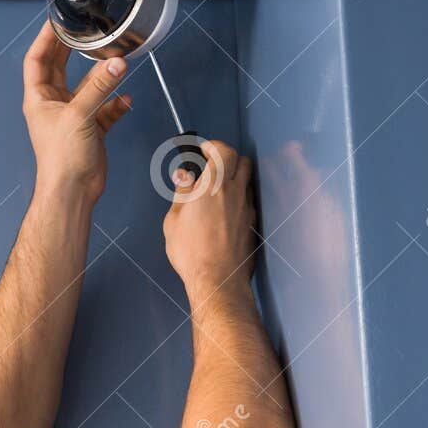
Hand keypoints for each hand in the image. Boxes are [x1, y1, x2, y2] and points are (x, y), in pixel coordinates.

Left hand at [21, 22, 131, 201]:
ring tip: (116, 61)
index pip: (37, 58)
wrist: (72, 191)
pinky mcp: (90, 130)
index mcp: (39, 98)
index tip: (56, 20)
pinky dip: (115, 103)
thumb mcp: (79, 115)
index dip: (45, 38)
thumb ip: (99, 87)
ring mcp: (72, 116)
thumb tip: (116, 64)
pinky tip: (126, 99)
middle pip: (60, 67)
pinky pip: (104, 109)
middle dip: (71, 48)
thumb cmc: (61, 159)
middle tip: (83, 28)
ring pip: (87, 87)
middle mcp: (53, 104)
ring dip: (102, 77)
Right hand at [162, 140, 256, 302]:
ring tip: (217, 192)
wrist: (218, 280)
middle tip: (211, 168)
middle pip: (242, 160)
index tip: (202, 151)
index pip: (223, 150)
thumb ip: (182, 192)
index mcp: (213, 186)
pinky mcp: (253, 223)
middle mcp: (235, 192)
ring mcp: (247, 208)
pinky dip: (238, 198)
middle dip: (227, 158)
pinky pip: (248, 201)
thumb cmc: (191, 251)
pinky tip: (224, 212)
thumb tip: (184, 175)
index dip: (213, 147)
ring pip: (247, 180)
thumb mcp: (174, 220)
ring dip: (234, 178)